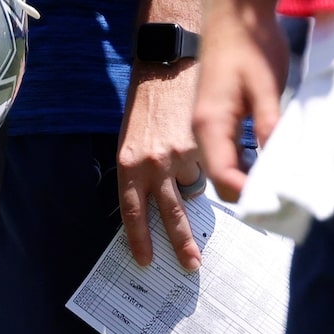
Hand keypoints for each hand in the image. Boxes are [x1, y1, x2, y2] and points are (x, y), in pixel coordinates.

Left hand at [119, 62, 203, 270]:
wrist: (163, 69)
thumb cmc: (143, 106)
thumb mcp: (130, 142)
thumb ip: (140, 173)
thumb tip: (156, 205)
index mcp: (128, 164)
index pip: (133, 212)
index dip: (140, 239)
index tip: (147, 260)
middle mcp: (153, 164)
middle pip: (169, 215)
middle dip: (181, 243)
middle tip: (191, 264)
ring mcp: (180, 157)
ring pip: (192, 190)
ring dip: (191, 185)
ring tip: (185, 163)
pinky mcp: (201, 147)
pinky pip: (205, 169)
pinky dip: (201, 165)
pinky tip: (194, 145)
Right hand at [193, 0, 288, 201]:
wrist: (235, 10)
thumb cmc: (249, 43)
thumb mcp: (266, 86)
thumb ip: (270, 125)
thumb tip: (280, 166)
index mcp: (210, 123)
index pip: (223, 176)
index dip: (250, 196)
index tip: (281, 203)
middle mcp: (204, 128)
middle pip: (223, 177)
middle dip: (252, 192)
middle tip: (290, 197)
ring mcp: (210, 123)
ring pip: (227, 166)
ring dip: (253, 178)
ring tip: (288, 184)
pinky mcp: (221, 117)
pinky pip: (232, 151)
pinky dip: (252, 163)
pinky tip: (276, 162)